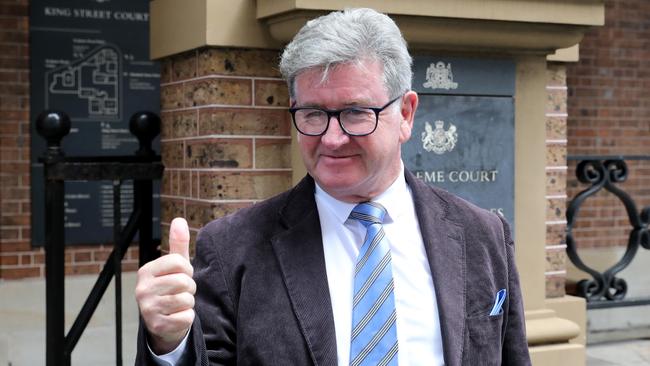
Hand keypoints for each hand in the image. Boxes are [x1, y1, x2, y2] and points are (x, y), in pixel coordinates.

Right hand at [136, 217, 195, 353]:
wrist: (163, 321)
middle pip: (184, 282)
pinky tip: (177, 316)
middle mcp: (142, 290)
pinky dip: (187, 317)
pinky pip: (187, 317)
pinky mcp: (157, 326)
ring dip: (188, 302)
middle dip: (189, 287)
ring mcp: (148, 309)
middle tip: (180, 292)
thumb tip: (179, 220)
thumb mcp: (174, 265)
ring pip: (186, 300)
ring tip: (178, 304)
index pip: (179, 263)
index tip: (180, 276)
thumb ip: (178, 244)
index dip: (187, 270)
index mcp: (146, 271)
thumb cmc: (170, 289)